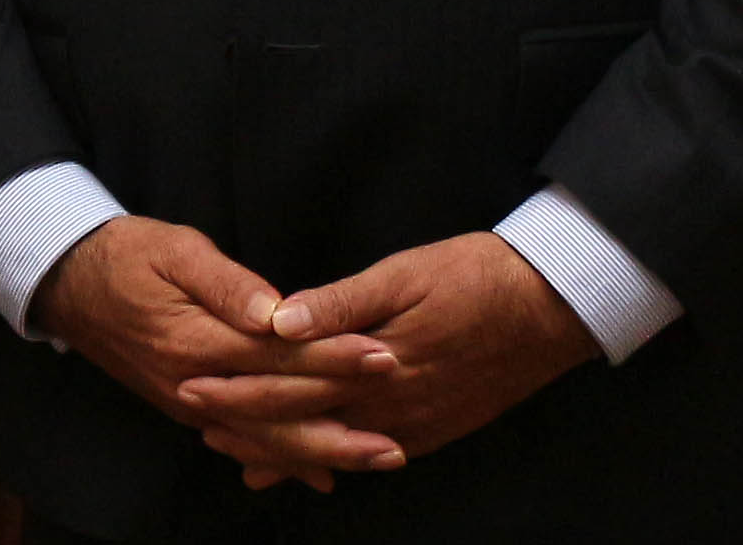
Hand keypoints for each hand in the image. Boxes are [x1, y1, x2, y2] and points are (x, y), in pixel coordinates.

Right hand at [32, 216, 402, 491]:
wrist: (69, 284)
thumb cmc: (127, 255)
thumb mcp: (176, 250)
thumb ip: (228, 284)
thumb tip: (276, 312)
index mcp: (197, 340)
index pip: (279, 354)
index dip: (334, 357)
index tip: (383, 356)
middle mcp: (195, 383)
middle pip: (279, 411)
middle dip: (342, 419)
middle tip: (397, 430)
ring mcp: (190, 402)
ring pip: (265, 437)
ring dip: (323, 451)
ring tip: (377, 458)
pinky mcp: (187, 406)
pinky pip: (244, 439)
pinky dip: (283, 458)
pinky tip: (322, 473)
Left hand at [181, 233, 593, 485]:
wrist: (550, 308)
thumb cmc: (474, 277)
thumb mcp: (403, 274)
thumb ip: (340, 302)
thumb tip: (278, 318)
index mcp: (373, 363)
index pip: (289, 383)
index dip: (238, 388)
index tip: (192, 386)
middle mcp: (389, 406)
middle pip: (304, 423)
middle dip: (247, 426)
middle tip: (196, 423)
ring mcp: (413, 425)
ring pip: (335, 448)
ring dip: (286, 452)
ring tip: (241, 460)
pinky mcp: (434, 430)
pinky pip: (373, 456)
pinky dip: (337, 461)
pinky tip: (317, 468)